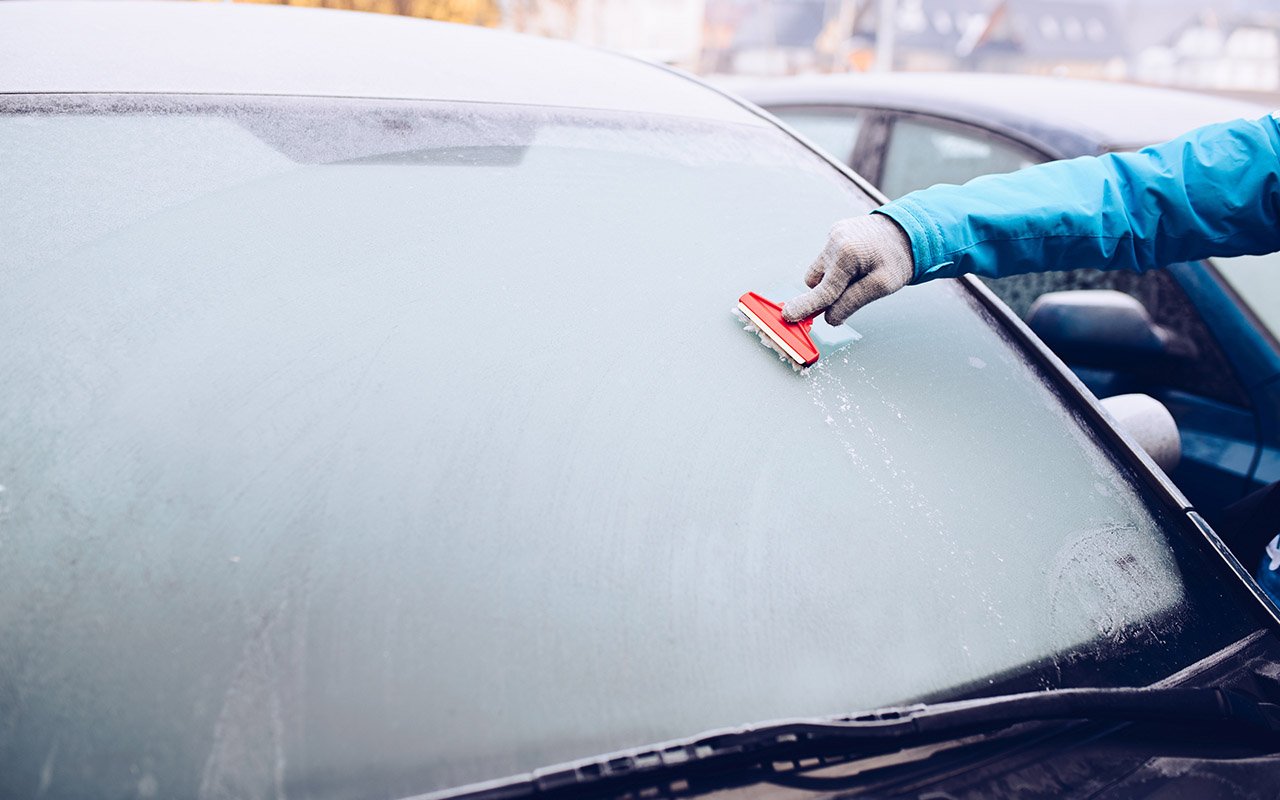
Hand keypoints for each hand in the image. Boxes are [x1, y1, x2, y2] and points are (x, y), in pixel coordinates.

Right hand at [782, 214, 914, 325]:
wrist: (909, 229)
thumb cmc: (898, 258)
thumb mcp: (883, 286)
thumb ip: (853, 302)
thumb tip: (830, 318)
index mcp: (848, 254)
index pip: (824, 290)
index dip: (807, 307)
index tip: (788, 317)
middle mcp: (835, 241)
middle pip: (815, 281)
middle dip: (825, 294)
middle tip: (845, 299)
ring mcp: (833, 235)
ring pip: (819, 270)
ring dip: (832, 280)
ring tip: (858, 277)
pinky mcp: (835, 233)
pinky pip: (827, 258)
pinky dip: (837, 267)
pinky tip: (858, 265)